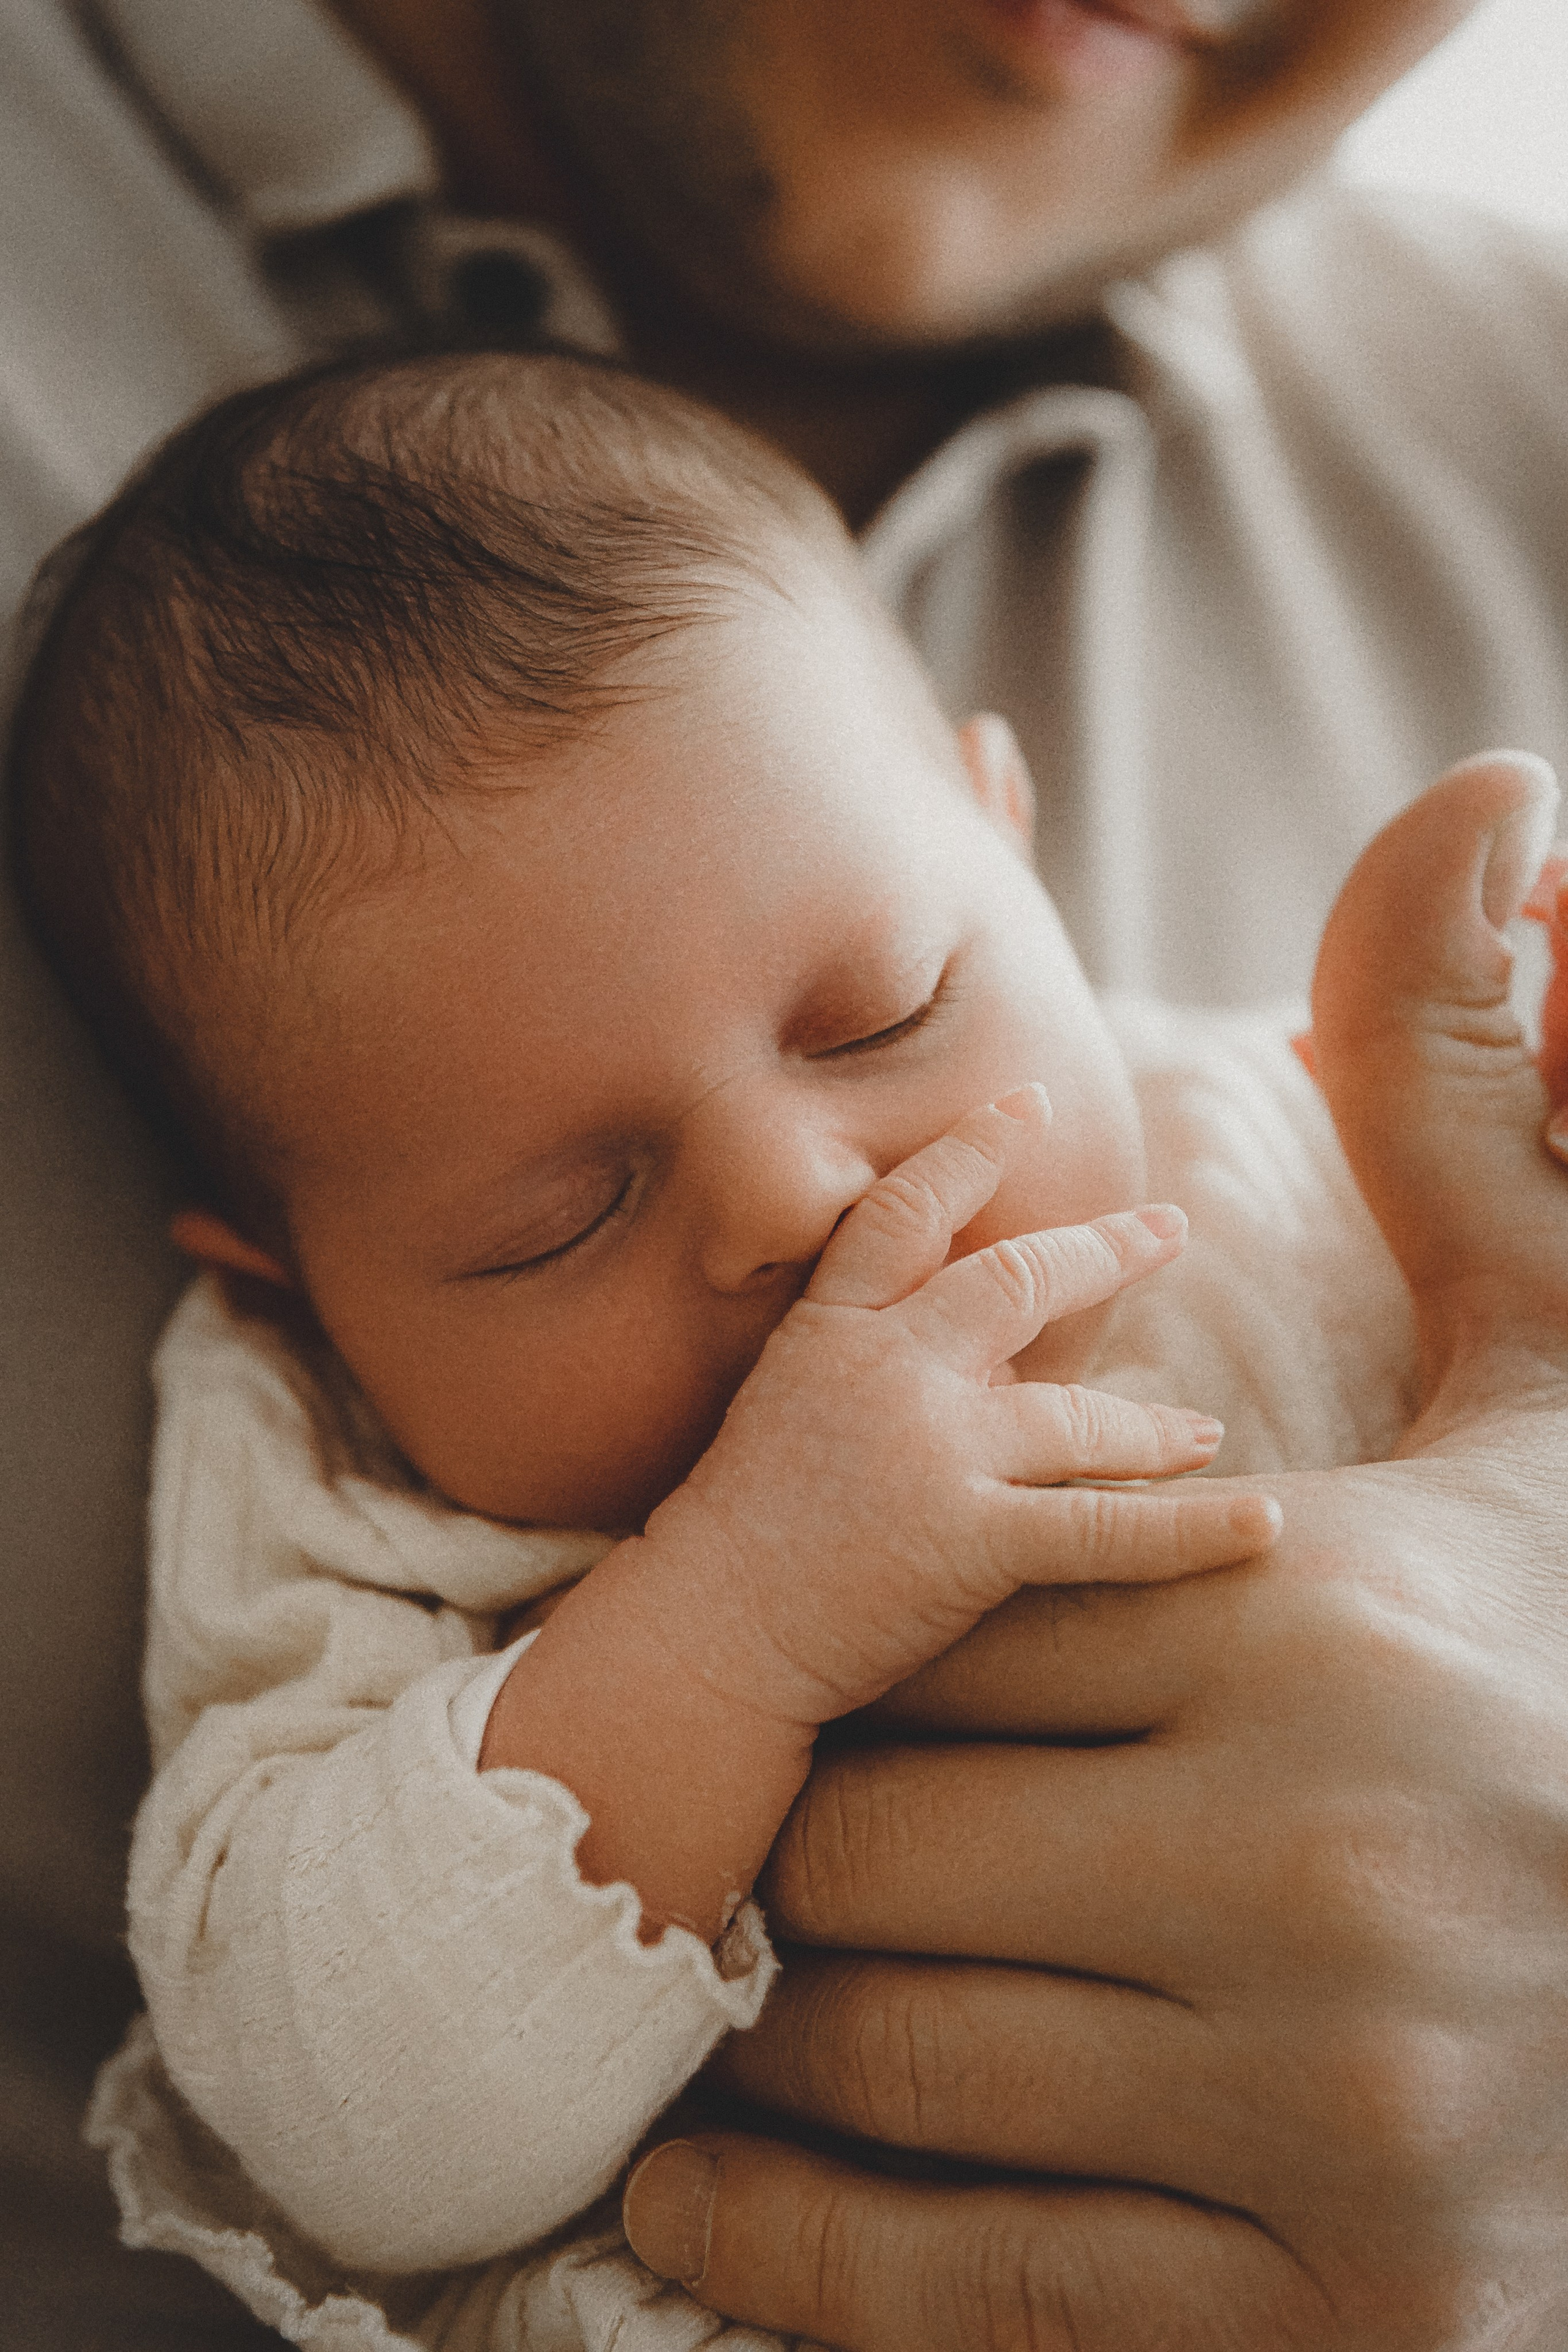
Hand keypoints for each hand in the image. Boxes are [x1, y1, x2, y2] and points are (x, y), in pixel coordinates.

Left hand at [621, 756, 1567, 2347]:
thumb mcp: (1551, 1375)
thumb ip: (1470, 1112)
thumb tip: (1490, 792)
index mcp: (1332, 1635)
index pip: (941, 1622)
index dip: (880, 1642)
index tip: (881, 1666)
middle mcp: (1330, 1881)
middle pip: (882, 1844)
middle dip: (824, 1831)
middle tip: (814, 1833)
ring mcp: (1333, 2129)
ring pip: (886, 2057)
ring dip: (794, 2028)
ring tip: (781, 1985)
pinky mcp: (1334, 2323)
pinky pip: (949, 2295)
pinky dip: (787, 2259)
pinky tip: (705, 2193)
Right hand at [642, 1084, 1277, 1730]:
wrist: (700, 1634)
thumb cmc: (730, 1539)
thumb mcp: (779, 1410)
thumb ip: (857, 1364)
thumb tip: (944, 1352)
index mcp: (829, 1332)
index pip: (902, 1213)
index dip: (969, 1151)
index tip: (1026, 1104)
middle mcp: (889, 1370)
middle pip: (1014, 1281)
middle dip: (1100, 1252)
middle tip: (1167, 1228)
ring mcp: (934, 1450)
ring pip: (1077, 1414)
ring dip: (1154, 1422)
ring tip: (1205, 1432)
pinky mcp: (970, 1538)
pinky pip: (1104, 1531)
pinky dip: (1190, 1532)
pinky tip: (1263, 1525)